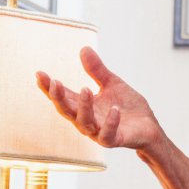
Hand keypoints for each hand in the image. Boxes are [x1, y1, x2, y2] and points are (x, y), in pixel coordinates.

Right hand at [36, 47, 163, 149]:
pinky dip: (110, 122)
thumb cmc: (127, 106)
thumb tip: (83, 49)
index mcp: (83, 106)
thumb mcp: (112, 83)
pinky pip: (108, 134)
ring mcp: (99, 132)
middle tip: (55, 82)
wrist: (148, 125)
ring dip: (84, 107)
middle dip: (59, 97)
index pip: (63, 96)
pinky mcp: (114, 140)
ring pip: (85, 122)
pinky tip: (114, 110)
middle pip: (67, 110)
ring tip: (86, 89)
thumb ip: (97, 70)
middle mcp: (87, 120)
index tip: (40, 73)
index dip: (50, 87)